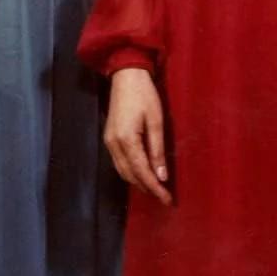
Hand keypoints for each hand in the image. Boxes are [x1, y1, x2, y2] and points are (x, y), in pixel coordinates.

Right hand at [104, 68, 171, 204]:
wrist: (126, 75)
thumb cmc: (145, 95)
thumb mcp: (156, 121)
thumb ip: (157, 150)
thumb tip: (161, 176)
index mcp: (126, 140)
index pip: (141, 172)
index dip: (155, 188)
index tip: (168, 200)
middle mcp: (114, 145)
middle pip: (130, 175)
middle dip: (147, 188)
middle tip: (164, 197)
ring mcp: (109, 142)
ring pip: (122, 171)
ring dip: (138, 181)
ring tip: (155, 189)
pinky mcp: (109, 137)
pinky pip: (119, 162)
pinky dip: (131, 171)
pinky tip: (142, 173)